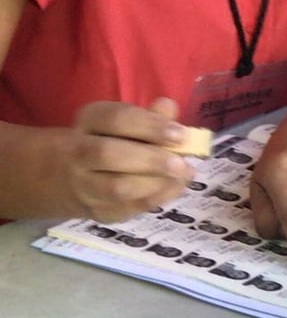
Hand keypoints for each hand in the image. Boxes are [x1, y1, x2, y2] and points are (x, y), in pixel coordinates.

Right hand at [65, 97, 194, 221]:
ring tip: (182, 175)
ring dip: (156, 182)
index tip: (179, 134)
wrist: (72, 178)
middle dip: (151, 159)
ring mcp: (84, 185)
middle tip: (181, 163)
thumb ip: (149, 116)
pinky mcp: (98, 211)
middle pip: (108, 154)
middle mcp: (78, 152)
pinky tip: (175, 187)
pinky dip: (157, 197)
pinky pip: (128, 208)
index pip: (113, 119)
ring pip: (116, 187)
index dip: (149, 126)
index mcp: (88, 121)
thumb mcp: (126, 123)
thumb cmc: (111, 141)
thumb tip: (168, 107)